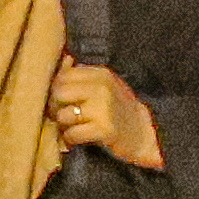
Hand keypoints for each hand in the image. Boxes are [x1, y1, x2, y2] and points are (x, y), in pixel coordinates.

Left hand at [47, 60, 164, 169]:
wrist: (142, 134)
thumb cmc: (117, 109)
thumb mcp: (104, 86)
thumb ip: (82, 75)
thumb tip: (63, 59)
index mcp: (101, 75)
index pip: (63, 76)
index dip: (56, 90)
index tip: (61, 101)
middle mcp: (103, 88)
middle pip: (59, 93)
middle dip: (55, 107)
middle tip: (62, 115)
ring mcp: (104, 108)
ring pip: (64, 115)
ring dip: (64, 125)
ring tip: (73, 127)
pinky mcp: (105, 129)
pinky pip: (72, 133)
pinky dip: (71, 138)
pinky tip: (79, 138)